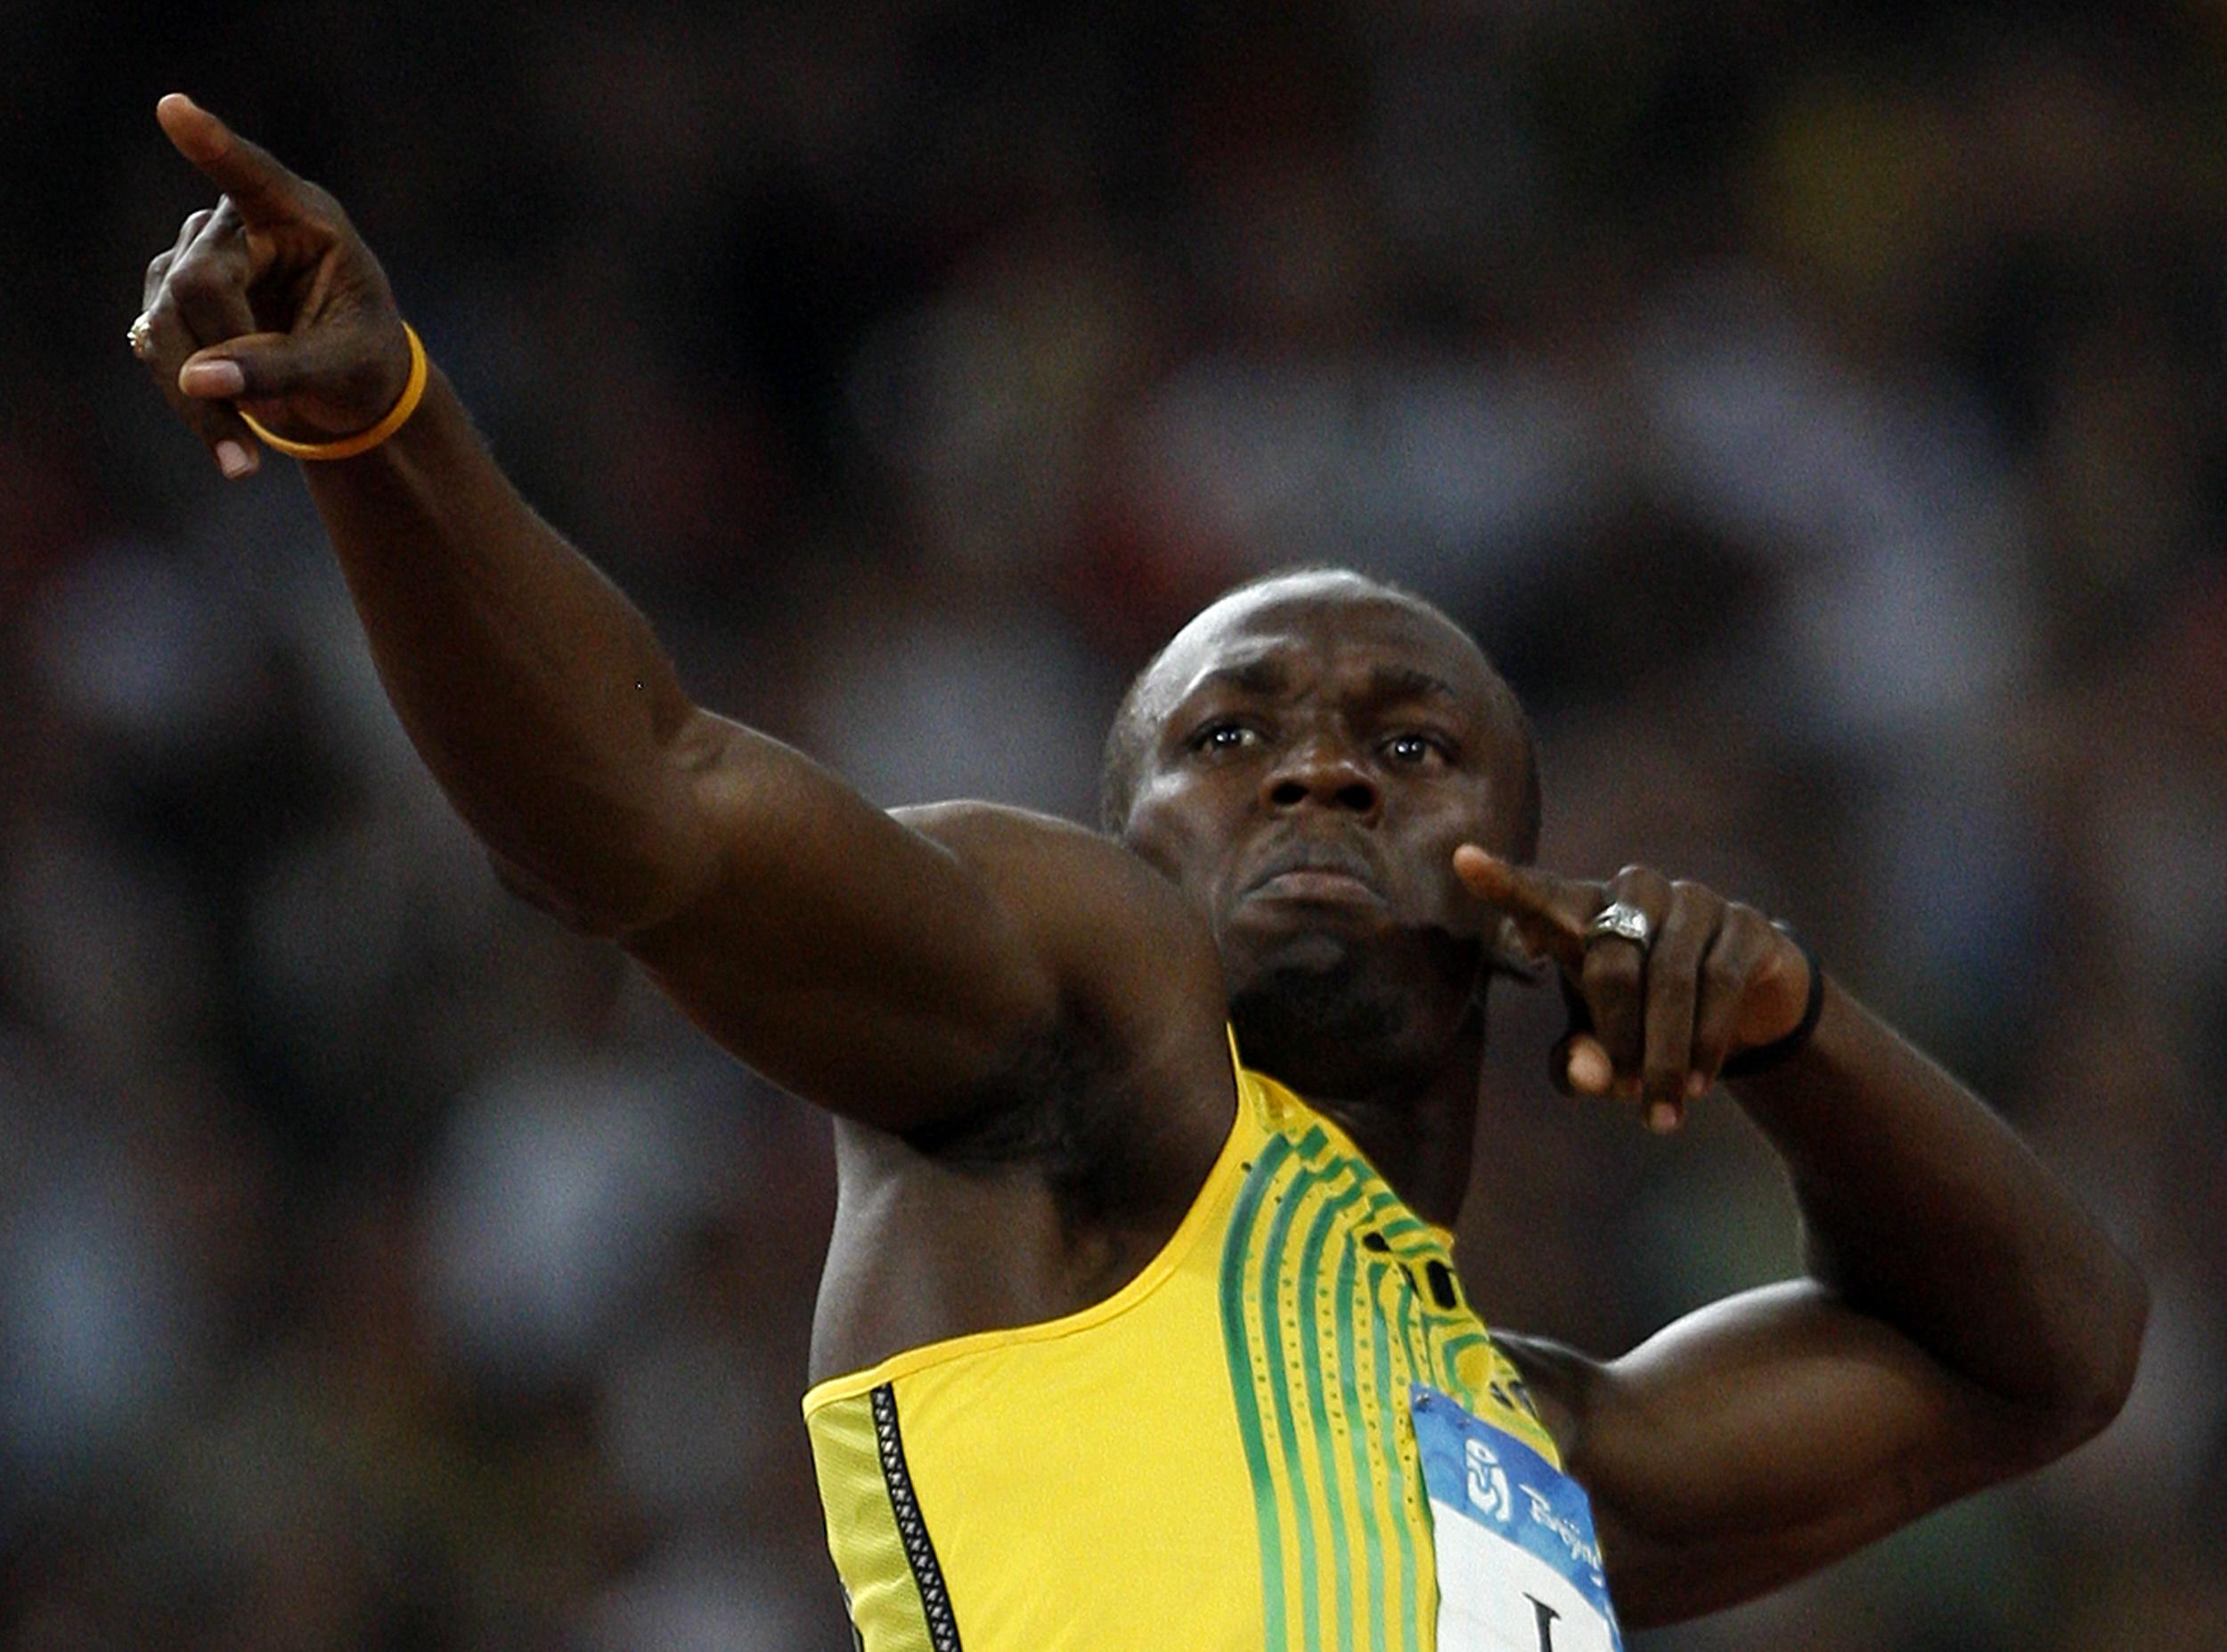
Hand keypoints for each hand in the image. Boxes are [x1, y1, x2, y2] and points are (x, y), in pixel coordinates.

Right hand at [134, 94, 411, 477]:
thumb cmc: (364, 357)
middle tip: (269, 415)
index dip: (213, 146)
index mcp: (304, 218)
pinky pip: (159, 350)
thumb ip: (280, 367)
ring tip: (246, 461)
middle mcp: (240, 225)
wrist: (348, 384)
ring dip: (200, 399)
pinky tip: (230, 452)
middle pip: (198, 282)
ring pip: (166, 322)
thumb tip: (195, 380)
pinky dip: (191, 406)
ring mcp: (195, 256)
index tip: (174, 109)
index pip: (253, 176)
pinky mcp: (169, 297)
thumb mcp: (344, 366)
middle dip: (225, 356)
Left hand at [1454, 847, 1813, 1131]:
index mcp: (1580, 912)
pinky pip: (1719, 980)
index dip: (1503, 881)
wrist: (1745, 1008)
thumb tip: (1595, 1078)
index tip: (1463, 861)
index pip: (1538, 894)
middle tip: (1624, 1093)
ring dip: (1665, 1053)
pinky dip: (1707, 1041)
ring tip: (1662, 1113)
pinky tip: (1700, 1084)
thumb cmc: (1643, 1017)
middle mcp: (1632, 892)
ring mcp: (1691, 900)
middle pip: (1610, 959)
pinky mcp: (1743, 922)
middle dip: (1617, 1038)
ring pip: (1669, 975)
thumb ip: (1582, 1061)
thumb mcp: (1604, 1045)